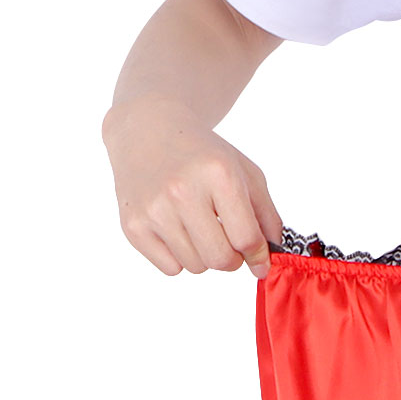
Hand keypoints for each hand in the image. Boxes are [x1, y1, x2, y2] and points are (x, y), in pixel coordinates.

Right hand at [102, 93, 283, 277]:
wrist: (147, 130)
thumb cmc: (202, 155)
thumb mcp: (244, 173)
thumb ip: (267, 217)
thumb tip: (266, 263)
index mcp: (217, 174)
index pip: (246, 239)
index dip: (257, 254)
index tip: (257, 255)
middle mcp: (182, 190)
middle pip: (222, 260)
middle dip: (231, 258)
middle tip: (226, 239)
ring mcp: (154, 209)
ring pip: (196, 267)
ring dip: (203, 255)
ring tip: (196, 225)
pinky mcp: (133, 225)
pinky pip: (171, 268)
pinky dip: (178, 256)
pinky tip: (174, 228)